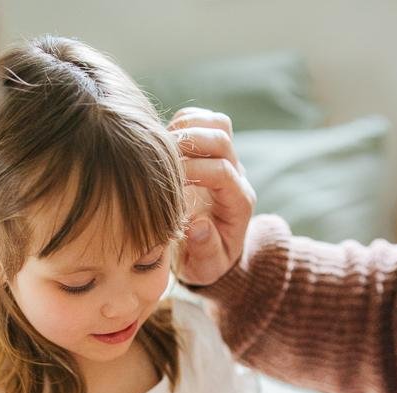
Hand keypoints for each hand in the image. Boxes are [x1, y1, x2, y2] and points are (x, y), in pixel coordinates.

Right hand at [168, 107, 255, 285]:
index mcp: (238, 203)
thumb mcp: (206, 268)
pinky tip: (161, 141)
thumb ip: (206, 250)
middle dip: (189, 142)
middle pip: (222, 139)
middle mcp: (237, 176)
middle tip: (159, 155)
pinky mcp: (211, 150)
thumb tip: (198, 225)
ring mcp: (226, 159)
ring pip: (217, 123)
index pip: (222, 172)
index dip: (194, 171)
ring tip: (160, 144)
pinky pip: (203, 120)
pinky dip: (182, 122)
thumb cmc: (205, 262)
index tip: (167, 181)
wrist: (211, 251)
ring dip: (187, 126)